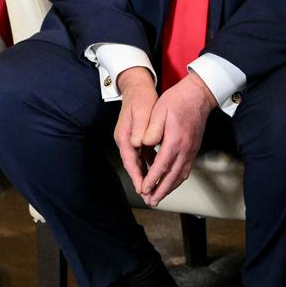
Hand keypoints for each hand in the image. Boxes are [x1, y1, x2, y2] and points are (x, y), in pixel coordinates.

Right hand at [114, 66, 158, 195]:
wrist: (137, 87)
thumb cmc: (140, 99)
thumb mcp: (141, 112)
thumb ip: (140, 129)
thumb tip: (138, 143)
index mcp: (125, 136)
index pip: (130, 162)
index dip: (137, 177)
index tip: (144, 189)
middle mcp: (126, 141)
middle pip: (134, 166)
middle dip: (142, 183)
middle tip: (150, 198)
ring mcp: (131, 140)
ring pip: (140, 163)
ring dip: (148, 176)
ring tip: (156, 191)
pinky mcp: (138, 139)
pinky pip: (145, 157)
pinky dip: (152, 165)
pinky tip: (160, 172)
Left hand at [136, 72, 217, 206]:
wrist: (199, 95)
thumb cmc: (177, 101)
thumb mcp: (159, 111)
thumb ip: (151, 129)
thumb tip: (144, 144)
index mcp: (175, 141)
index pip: (162, 165)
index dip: (152, 179)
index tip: (144, 189)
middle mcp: (185, 149)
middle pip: (173, 176)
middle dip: (161, 191)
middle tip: (151, 202)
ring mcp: (191, 150)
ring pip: (181, 175)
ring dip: (170, 188)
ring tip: (159, 198)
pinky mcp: (193, 149)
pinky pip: (186, 169)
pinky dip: (177, 179)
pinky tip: (171, 183)